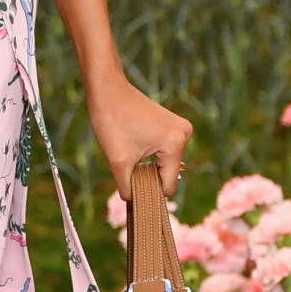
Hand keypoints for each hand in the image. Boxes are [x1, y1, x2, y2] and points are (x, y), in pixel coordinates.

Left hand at [87, 72, 191, 200]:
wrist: (106, 87)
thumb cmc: (111, 120)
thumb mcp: (118, 161)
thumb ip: (128, 188)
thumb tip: (134, 203)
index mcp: (176, 143)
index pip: (167, 185)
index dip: (148, 191)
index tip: (130, 187)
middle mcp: (184, 134)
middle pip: (166, 174)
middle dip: (146, 175)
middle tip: (125, 162)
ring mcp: (179, 127)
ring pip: (163, 163)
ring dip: (146, 164)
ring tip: (128, 149)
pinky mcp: (171, 124)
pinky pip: (162, 151)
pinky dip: (148, 154)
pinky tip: (132, 144)